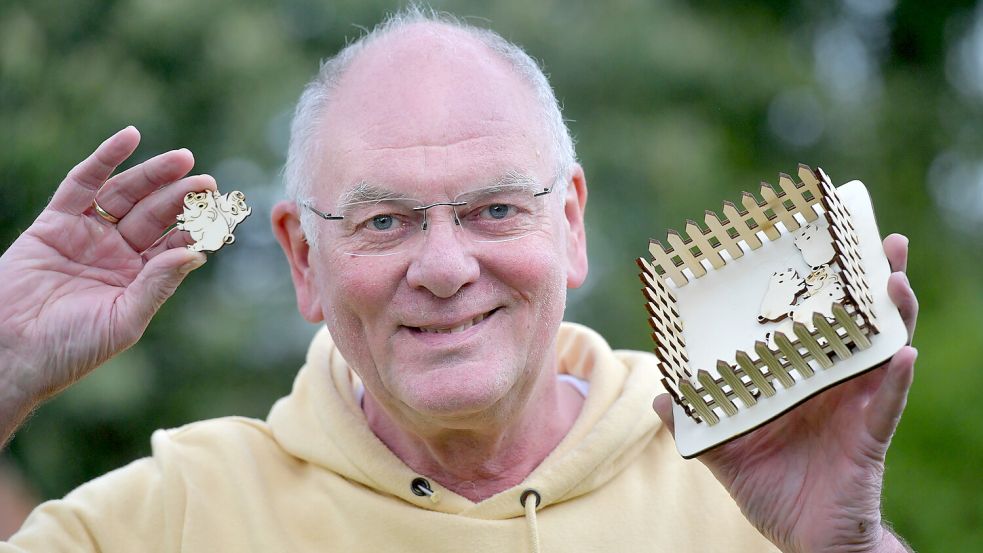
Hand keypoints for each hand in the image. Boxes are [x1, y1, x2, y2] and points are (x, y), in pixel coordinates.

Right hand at [0, 127, 214, 442]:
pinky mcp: (55, 222)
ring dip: (154, 175)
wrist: (10, 353)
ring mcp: (87, 235)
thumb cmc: (70, 348)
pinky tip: (129, 137)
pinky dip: (105, 159)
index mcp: (139, 278)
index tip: (220, 213)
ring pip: (126, 196)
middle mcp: (117, 254)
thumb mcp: (124, 320)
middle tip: (207, 181)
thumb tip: (198, 253)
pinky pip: (82, 184)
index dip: (197, 227)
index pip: (174, 243)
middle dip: (181, 197)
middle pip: (155, 215)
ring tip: (184, 159)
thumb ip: (158, 284)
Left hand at [654, 234, 917, 552]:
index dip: (816, 289)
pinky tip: (903, 354)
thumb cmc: (772, 490)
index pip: (810, 325)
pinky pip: (887, 403)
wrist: (806, 540)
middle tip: (874, 240)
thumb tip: (658, 398)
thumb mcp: (725, 453)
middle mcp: (832, 385)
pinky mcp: (869, 436)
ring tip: (892, 278)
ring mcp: (856, 406)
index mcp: (799, 380)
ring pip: (882, 351)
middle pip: (855, 324)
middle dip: (867, 282)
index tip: (813, 245)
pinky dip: (896, 379)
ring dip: (890, 314)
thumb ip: (696, 424)